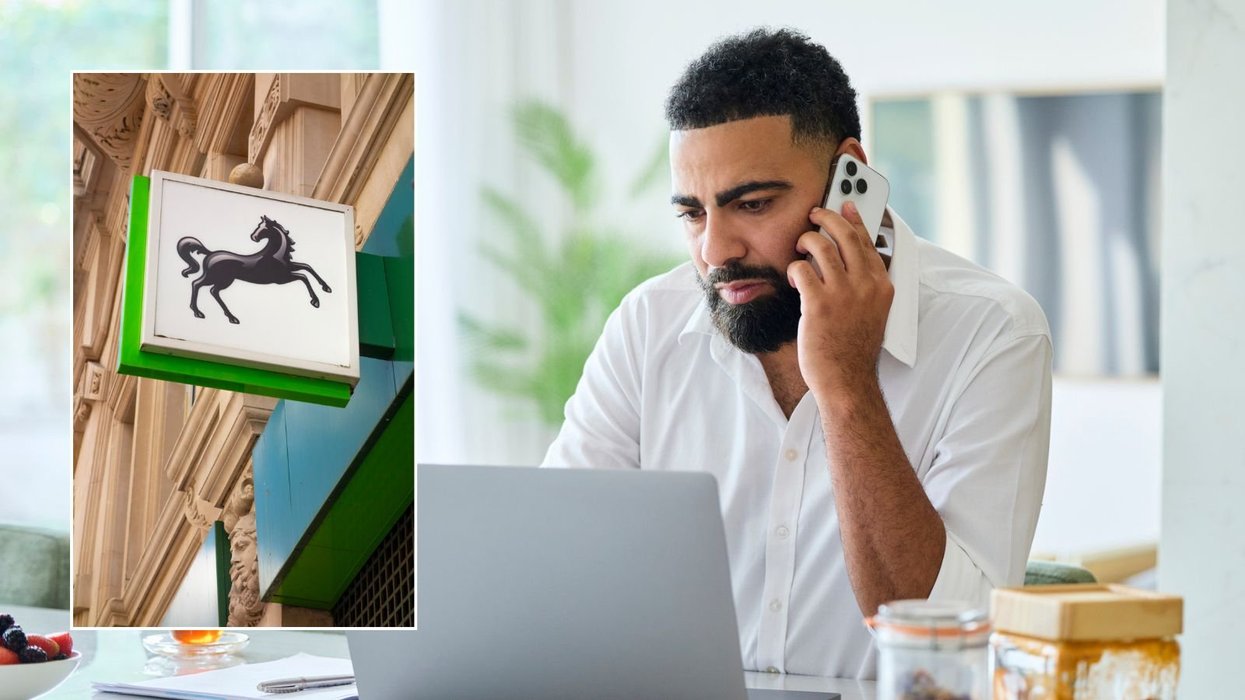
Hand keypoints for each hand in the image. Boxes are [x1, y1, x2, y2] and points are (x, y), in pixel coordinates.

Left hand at [786, 202, 893, 394]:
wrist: (846, 378)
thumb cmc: (854, 348)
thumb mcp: (873, 312)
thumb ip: (866, 286)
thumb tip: (849, 260)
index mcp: (882, 286)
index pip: (868, 242)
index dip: (854, 220)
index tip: (846, 205)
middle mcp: (866, 285)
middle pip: (846, 235)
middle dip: (827, 217)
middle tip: (815, 214)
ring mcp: (843, 294)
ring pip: (821, 246)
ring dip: (806, 241)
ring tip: (800, 246)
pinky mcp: (818, 304)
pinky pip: (801, 269)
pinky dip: (794, 268)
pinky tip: (793, 278)